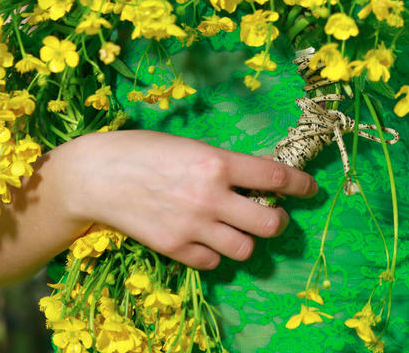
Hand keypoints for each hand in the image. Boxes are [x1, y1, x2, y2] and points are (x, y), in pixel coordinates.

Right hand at [65, 130, 317, 269]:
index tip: (310, 188)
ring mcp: (193, 226)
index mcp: (217, 162)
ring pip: (245, 249)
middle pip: (269, 223)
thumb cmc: (144, 150)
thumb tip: (253, 178)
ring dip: (247, 238)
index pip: (275, 177)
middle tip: (273, 213)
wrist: (98, 175)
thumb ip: (222, 164)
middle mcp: (211, 197)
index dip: (300, 184)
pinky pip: (213, 261)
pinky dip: (215, 252)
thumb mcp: (191, 145)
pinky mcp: (174, 248)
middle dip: (278, 219)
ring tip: (237, 226)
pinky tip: (206, 237)